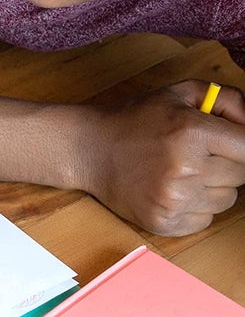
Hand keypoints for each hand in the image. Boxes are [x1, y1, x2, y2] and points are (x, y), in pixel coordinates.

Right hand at [81, 81, 244, 235]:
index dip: (243, 147)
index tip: (233, 147)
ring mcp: (173, 200)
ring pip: (226, 200)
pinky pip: (204, 220)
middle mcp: (185, 169)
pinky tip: (172, 192)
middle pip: (241, 176)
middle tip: (198, 156)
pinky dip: (195, 209)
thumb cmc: (136, 121)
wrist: (87, 150)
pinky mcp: (162, 222)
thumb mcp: (181, 94)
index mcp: (193, 132)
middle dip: (226, 165)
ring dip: (212, 188)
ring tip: (182, 174)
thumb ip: (228, 100)